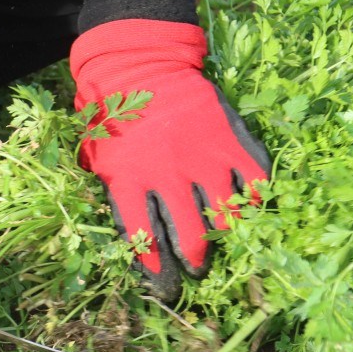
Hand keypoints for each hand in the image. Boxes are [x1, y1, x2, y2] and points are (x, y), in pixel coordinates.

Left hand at [70, 19, 269, 303]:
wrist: (141, 61)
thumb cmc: (113, 113)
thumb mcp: (99, 157)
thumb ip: (117, 196)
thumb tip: (134, 240)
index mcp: (129, 181)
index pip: (145, 244)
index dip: (157, 275)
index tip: (165, 290)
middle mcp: (169, 175)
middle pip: (190, 239)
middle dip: (194, 264)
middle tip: (196, 270)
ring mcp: (204, 158)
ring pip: (226, 218)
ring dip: (225, 236)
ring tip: (222, 241)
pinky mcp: (230, 140)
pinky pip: (253, 183)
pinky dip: (253, 201)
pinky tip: (246, 206)